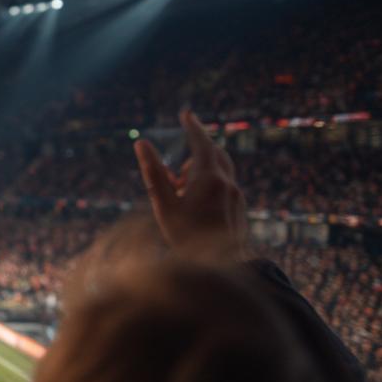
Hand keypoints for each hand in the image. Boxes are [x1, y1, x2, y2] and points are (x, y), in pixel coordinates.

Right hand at [134, 110, 250, 262]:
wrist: (220, 267)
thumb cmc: (187, 237)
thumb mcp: (163, 204)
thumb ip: (153, 172)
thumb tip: (142, 144)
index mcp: (208, 178)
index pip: (201, 142)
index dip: (192, 126)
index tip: (186, 113)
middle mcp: (227, 182)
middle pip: (214, 153)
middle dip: (195, 151)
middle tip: (174, 168)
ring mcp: (236, 195)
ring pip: (220, 169)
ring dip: (200, 169)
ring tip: (179, 191)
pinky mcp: (239, 207)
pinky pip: (224, 184)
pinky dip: (209, 182)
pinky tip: (194, 205)